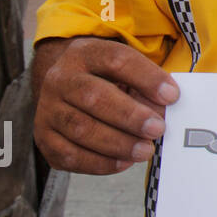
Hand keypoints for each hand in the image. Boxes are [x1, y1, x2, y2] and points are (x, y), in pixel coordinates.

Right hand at [31, 37, 179, 174]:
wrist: (68, 85)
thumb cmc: (107, 78)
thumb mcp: (127, 70)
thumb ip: (147, 87)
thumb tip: (164, 111)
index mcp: (85, 53)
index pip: (117, 60)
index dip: (146, 78)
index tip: (172, 96)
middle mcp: (60, 79)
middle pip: (93, 96)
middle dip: (129, 116)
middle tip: (157, 129)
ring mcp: (48, 109)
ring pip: (80, 128)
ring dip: (117, 143)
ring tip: (145, 150)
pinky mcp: (44, 138)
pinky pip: (69, 155)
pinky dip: (99, 162)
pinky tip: (124, 162)